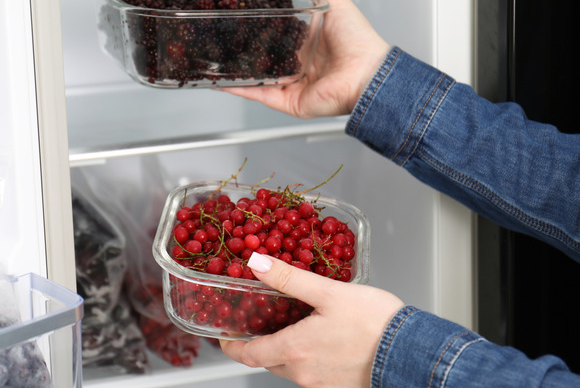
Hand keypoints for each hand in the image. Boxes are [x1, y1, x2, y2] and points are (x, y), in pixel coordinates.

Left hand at [219, 252, 403, 387]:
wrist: (413, 353)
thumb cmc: (376, 324)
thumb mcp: (329, 293)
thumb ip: (289, 279)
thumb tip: (257, 263)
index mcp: (295, 351)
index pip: (248, 355)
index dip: (231, 345)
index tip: (224, 334)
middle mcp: (303, 374)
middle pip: (267, 360)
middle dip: (258, 343)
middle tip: (257, 321)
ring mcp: (321, 384)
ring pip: (289, 367)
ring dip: (283, 349)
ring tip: (290, 323)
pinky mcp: (338, 387)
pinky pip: (311, 373)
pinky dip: (305, 356)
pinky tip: (319, 337)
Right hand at [222, 0, 389, 118]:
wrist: (366, 74)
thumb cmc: (358, 42)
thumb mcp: (336, 1)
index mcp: (310, 44)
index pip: (279, 36)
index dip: (262, 29)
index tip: (244, 20)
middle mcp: (301, 65)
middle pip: (267, 57)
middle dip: (247, 50)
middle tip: (227, 39)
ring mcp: (294, 85)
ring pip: (259, 78)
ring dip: (239, 71)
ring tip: (218, 61)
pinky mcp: (290, 101)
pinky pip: (261, 95)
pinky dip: (241, 89)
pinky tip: (224, 82)